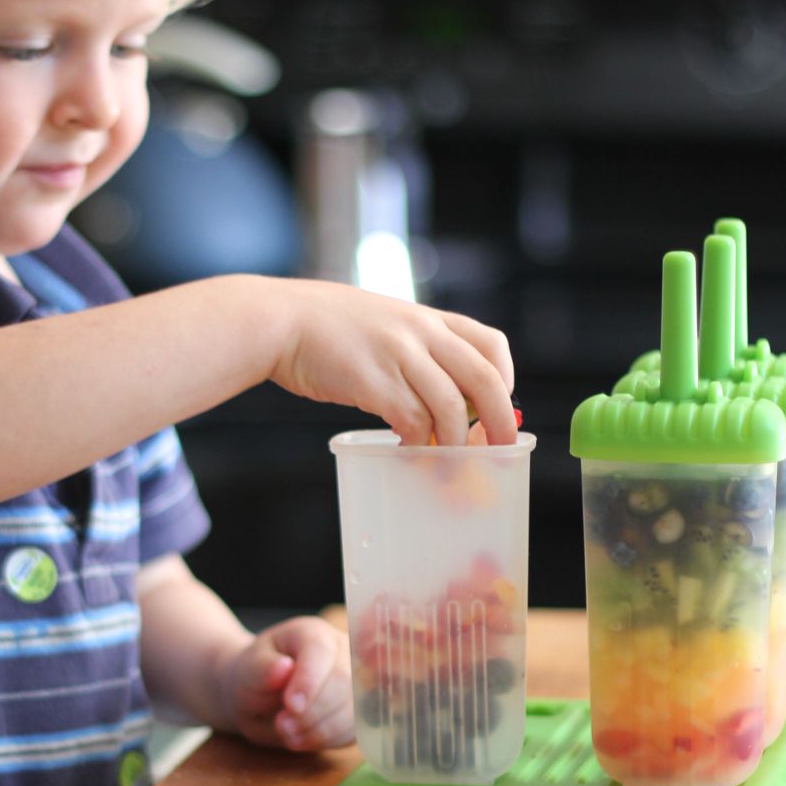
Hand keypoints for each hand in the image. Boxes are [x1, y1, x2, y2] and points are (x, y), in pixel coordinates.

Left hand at [223, 616, 353, 750]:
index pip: (321, 651)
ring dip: (318, 730)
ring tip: (287, 734)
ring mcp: (355, 681)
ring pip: (352, 709)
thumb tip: (283, 667)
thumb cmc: (255, 677)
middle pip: (343, 681)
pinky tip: (302, 739)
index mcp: (312, 633)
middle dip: (312, 711)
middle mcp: (341, 652)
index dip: (309, 681)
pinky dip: (326, 740)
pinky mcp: (358, 711)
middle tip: (282, 726)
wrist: (261, 698)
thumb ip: (262, 669)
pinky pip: (353, 729)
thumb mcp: (247, 671)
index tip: (290, 706)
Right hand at [269, 279, 516, 446]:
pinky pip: (413, 422)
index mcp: (427, 318)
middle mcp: (421, 332)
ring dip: (456, 445)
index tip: (498, 409)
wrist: (280, 320)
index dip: (505, 380)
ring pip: (451, 408)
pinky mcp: (373, 382)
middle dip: (499, 423)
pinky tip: (408, 452)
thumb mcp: (383, 323)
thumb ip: (414, 350)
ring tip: (447, 466)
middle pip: (485, 380)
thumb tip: (443, 398)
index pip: (491, 344)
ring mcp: (398, 355)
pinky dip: (419, 445)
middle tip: (499, 452)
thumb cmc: (325, 328)